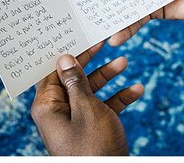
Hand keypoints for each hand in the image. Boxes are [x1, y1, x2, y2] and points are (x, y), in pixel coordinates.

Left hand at [31, 41, 142, 155]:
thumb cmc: (93, 148)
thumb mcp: (86, 109)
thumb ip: (76, 82)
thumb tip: (65, 59)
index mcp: (47, 106)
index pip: (52, 71)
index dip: (65, 53)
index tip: (75, 35)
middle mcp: (58, 112)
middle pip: (72, 79)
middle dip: (90, 61)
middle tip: (102, 42)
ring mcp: (76, 122)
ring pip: (90, 92)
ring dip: (107, 77)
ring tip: (124, 62)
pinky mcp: (92, 130)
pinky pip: (103, 108)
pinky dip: (118, 99)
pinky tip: (136, 89)